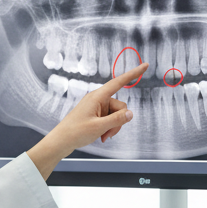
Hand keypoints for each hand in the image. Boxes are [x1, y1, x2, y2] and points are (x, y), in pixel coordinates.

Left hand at [27, 62, 146, 179]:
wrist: (61, 142)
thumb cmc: (75, 132)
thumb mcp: (99, 127)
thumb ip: (117, 120)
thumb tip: (131, 113)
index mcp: (97, 97)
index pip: (119, 82)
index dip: (133, 74)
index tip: (145, 65)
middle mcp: (98, 99)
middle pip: (120, 106)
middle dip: (118, 121)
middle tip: (108, 134)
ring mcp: (97, 107)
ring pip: (116, 115)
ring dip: (113, 127)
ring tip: (102, 136)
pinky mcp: (96, 114)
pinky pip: (110, 119)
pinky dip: (108, 128)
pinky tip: (101, 136)